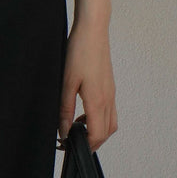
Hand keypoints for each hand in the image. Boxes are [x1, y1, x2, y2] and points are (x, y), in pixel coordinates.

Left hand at [59, 14, 117, 150]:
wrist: (93, 31)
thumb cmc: (79, 52)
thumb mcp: (66, 83)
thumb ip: (65, 110)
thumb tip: (64, 131)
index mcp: (98, 101)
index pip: (97, 135)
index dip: (85, 146)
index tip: (70, 146)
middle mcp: (108, 99)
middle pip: (106, 133)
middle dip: (92, 142)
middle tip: (72, 141)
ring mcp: (111, 93)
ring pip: (111, 123)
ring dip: (97, 131)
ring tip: (77, 127)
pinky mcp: (110, 87)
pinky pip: (109, 111)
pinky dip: (99, 120)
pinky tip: (84, 113)